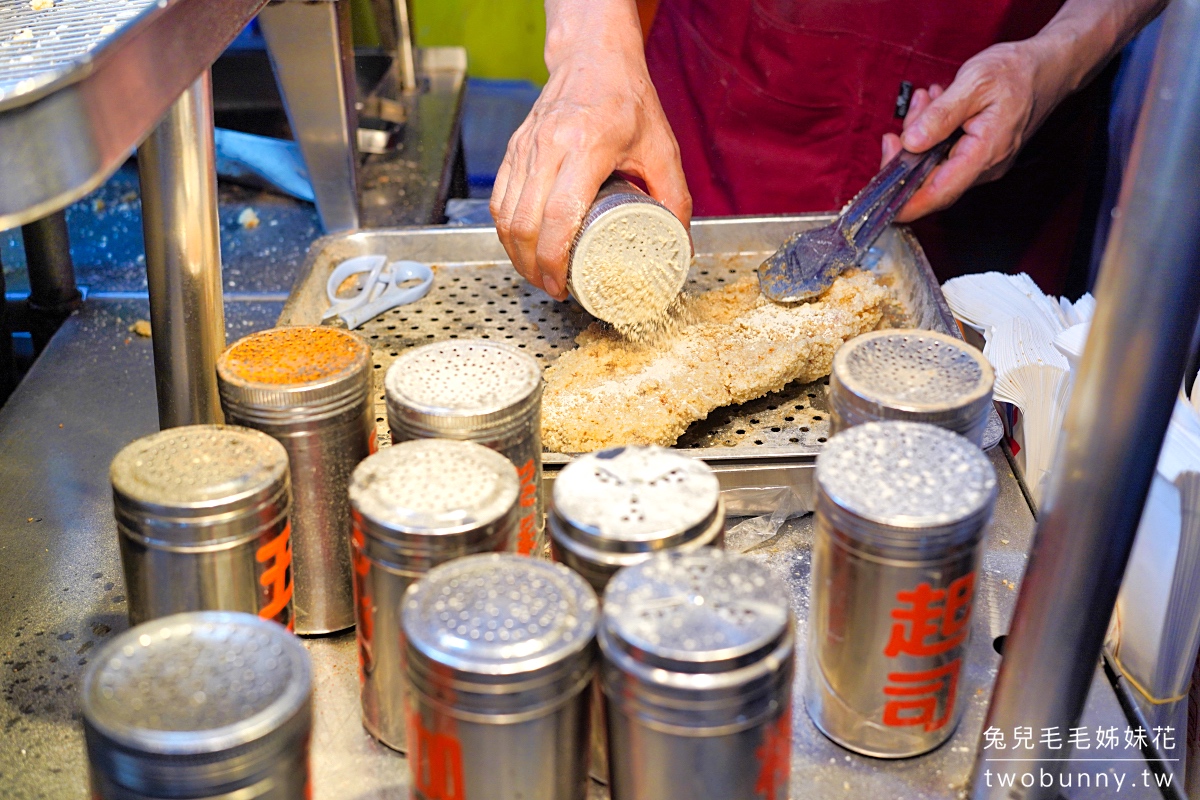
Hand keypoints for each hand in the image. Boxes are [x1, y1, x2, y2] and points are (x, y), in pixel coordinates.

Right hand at [490, 22, 689, 299]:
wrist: (593, 55)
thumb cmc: (628, 99)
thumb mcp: (662, 148)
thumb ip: (674, 198)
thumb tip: (680, 248)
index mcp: (586, 146)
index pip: (560, 215)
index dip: (555, 259)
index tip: (563, 284)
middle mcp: (548, 146)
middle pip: (525, 223)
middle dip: (533, 267)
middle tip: (553, 288)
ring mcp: (525, 147)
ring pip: (505, 214)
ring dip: (516, 253)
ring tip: (538, 275)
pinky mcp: (514, 148)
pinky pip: (499, 199)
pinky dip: (505, 230)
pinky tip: (521, 247)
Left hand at [881, 41, 1058, 222]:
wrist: (1049, 67)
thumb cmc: (1016, 72)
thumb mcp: (974, 83)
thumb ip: (940, 116)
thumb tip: (910, 143)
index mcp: (985, 153)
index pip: (938, 194)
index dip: (905, 203)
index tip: (879, 196)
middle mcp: (984, 167)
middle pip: (929, 180)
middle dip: (907, 152)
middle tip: (908, 116)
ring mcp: (981, 164)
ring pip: (934, 164)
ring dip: (920, 134)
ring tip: (928, 99)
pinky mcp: (977, 156)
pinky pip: (944, 154)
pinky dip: (932, 132)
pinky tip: (935, 105)